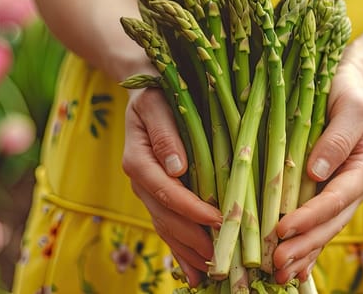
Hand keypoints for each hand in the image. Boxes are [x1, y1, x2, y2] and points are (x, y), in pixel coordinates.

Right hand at [121, 88, 221, 286]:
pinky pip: (170, 229)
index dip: (191, 208)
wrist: (146, 89)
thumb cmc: (157, 90)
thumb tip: (177, 166)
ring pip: (168, 229)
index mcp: (139, 160)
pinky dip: (184, 253)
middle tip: (223, 259)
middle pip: (166, 218)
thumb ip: (165, 131)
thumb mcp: (157, 103)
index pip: (165, 191)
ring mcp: (149, 193)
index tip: (218, 220)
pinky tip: (197, 276)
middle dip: (194, 240)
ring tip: (213, 275)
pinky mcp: (159, 198)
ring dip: (190, 254)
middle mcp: (141, 181)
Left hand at [272, 62, 362, 283]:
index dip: (310, 217)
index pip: (336, 199)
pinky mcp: (323, 197)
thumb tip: (316, 171)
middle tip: (276, 263)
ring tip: (277, 276)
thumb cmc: (347, 90)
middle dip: (303, 246)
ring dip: (300, 255)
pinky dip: (302, 249)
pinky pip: (314, 228)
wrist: (345, 85)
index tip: (282, 228)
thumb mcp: (350, 105)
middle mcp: (353, 188)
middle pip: (329, 225)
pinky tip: (289, 270)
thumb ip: (338, 138)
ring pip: (322, 232)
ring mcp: (339, 196)